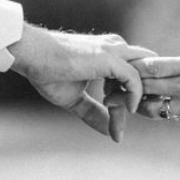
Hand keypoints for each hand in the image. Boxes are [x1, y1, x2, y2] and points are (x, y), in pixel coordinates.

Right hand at [9, 23, 155, 140]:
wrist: (32, 56)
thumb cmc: (48, 72)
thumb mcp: (75, 98)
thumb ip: (94, 112)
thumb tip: (110, 132)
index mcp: (111, 53)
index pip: (135, 74)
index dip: (132, 99)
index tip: (120, 122)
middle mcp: (117, 48)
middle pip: (145, 74)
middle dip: (146, 97)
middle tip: (137, 119)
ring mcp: (115, 51)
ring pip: (143, 77)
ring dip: (138, 101)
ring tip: (126, 120)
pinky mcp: (110, 58)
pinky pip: (135, 79)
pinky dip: (134, 96)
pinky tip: (126, 110)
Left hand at [129, 54, 179, 137]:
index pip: (149, 66)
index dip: (133, 67)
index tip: (126, 68)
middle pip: (143, 86)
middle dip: (129, 87)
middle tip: (120, 89)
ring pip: (150, 108)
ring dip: (142, 106)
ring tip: (140, 104)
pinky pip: (172, 119)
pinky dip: (170, 115)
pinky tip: (174, 112)